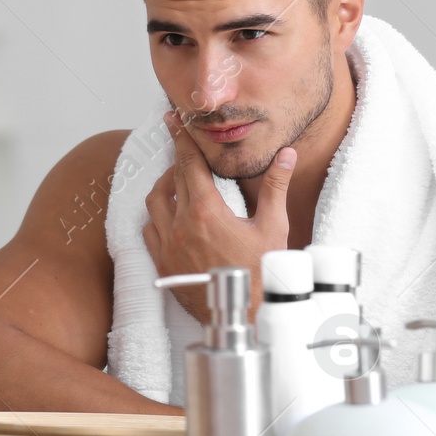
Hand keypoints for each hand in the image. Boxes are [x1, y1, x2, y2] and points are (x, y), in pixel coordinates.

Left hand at [141, 110, 296, 322]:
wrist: (244, 317)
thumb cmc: (262, 275)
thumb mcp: (273, 227)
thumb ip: (275, 186)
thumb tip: (285, 154)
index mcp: (206, 212)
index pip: (188, 164)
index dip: (182, 138)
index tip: (173, 119)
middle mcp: (180, 225)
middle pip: (171, 179)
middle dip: (176, 156)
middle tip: (181, 141)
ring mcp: (168, 245)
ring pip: (154, 202)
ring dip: (165, 185)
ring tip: (179, 178)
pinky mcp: (163, 263)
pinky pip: (149, 229)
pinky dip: (156, 214)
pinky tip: (169, 213)